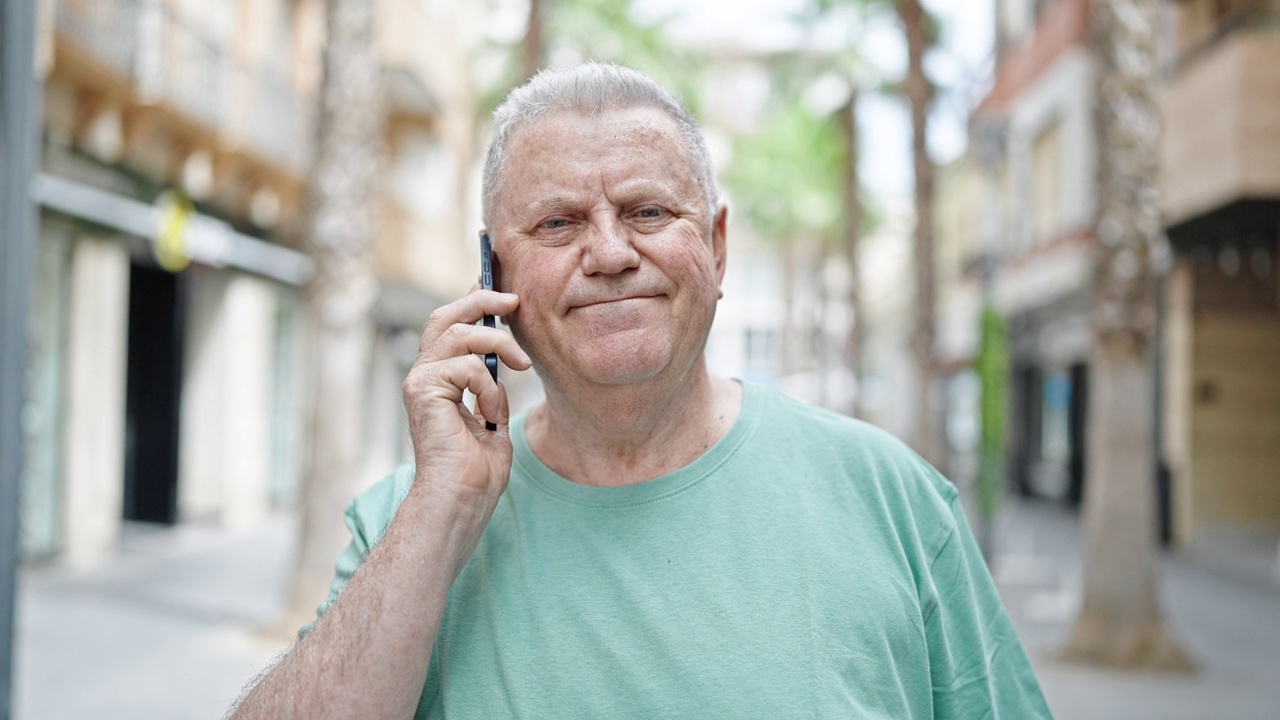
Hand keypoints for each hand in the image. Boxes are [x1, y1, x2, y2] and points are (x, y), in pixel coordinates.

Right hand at [401, 289, 530, 573]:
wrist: (462, 499)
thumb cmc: (478, 469)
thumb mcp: (493, 414)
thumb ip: (492, 384)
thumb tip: (505, 357)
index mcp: (439, 378)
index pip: (451, 324)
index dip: (474, 300)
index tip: (502, 290)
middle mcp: (424, 375)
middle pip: (446, 316)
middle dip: (482, 300)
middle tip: (515, 301)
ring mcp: (419, 381)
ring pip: (460, 333)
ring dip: (499, 345)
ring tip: (521, 367)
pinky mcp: (421, 392)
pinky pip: (466, 367)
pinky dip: (489, 387)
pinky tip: (492, 413)